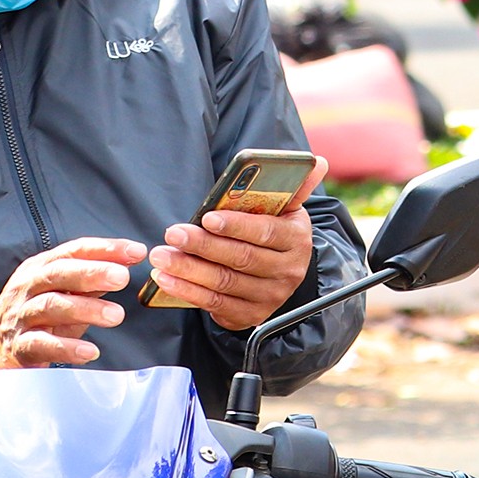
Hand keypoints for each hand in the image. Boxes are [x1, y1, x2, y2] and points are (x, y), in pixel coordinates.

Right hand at [0, 237, 145, 368]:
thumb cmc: (40, 313)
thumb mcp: (65, 290)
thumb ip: (95, 276)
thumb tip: (133, 257)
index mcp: (40, 268)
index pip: (73, 251)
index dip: (104, 249)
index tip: (136, 251)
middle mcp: (27, 287)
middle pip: (58, 274)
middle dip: (92, 273)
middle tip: (122, 278)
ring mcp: (20, 316)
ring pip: (51, 306)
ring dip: (86, 310)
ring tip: (117, 315)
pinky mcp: (18, 346)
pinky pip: (42, 345)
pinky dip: (67, 348)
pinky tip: (90, 351)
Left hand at [149, 197, 320, 333]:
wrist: (280, 274)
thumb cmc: (273, 233)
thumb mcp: (287, 212)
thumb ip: (294, 188)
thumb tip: (317, 161)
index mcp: (297, 239)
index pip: (265, 232)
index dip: (236, 226)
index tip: (207, 217)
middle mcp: (289, 270)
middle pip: (242, 258)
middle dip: (203, 246)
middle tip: (173, 233)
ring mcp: (271, 296)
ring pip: (225, 283)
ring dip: (188, 270)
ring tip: (161, 256)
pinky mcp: (250, 316)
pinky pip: (215, 305)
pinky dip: (187, 292)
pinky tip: (166, 279)